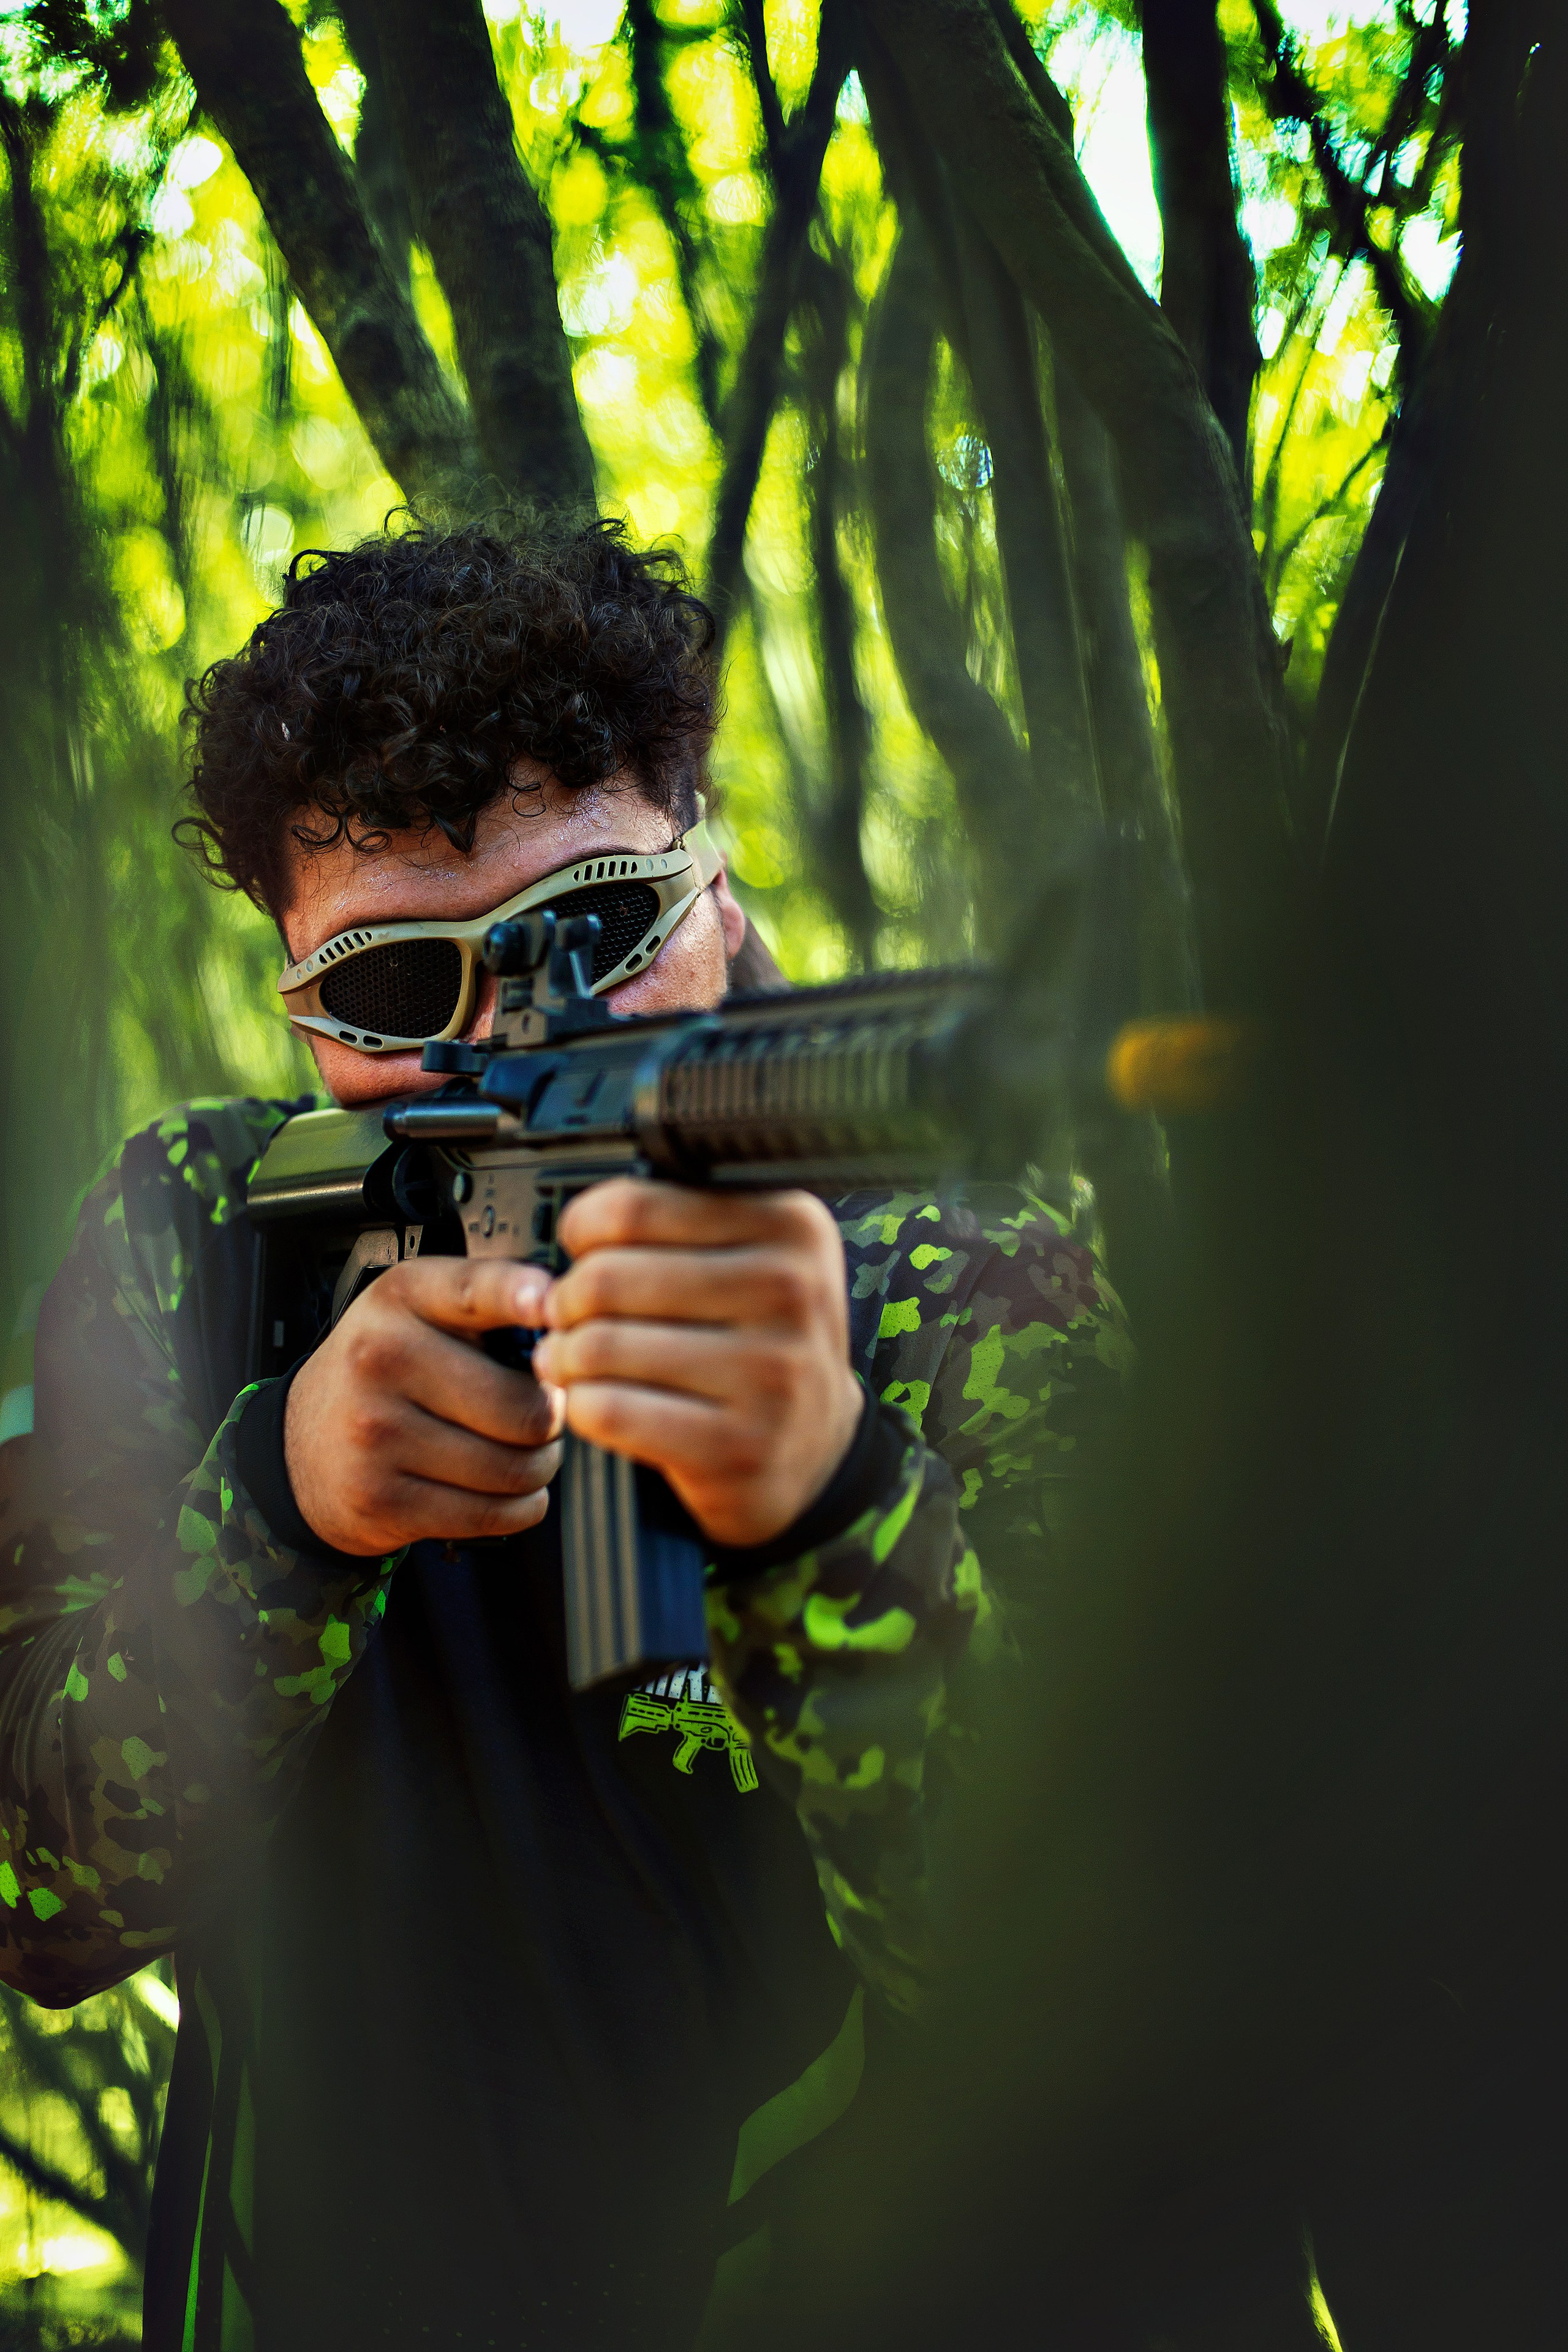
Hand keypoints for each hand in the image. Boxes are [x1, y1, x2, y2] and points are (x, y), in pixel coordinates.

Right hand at [284, 1260, 564, 1555]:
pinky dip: (521, 1506)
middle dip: (553, 1419)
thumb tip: (568, 1327)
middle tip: (545, 1416)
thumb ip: (489, 1304)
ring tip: (525, 1452)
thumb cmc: (384, 1373)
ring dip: (541, 1467)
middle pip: (525, 1408)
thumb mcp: (419, 1311)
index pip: (475, 1289)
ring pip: (516, 1468)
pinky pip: (495, 1514)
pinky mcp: (384, 1500)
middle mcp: (383, 1358)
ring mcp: (378, 1434)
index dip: (522, 1296)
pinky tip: (506, 1489)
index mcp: (402, 1298)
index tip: (553, 1306)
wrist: (300, 1450)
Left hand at [530, 1180, 864, 1548]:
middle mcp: (790, 1292)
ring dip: (565, 1357)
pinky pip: (612, 1411)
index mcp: (790, 1225)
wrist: (814, 1443)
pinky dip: (582, 1406)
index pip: (635, 1206)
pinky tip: (592, 1402)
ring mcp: (770, 1373)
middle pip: (608, 1278)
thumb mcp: (746, 1256)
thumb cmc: (754, 1338)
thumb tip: (573, 1232)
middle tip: (568, 1316)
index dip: (584, 1229)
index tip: (583, 1253)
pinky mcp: (738, 1444)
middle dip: (566, 1299)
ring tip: (572, 1360)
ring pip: (602, 1346)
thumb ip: (670, 1224)